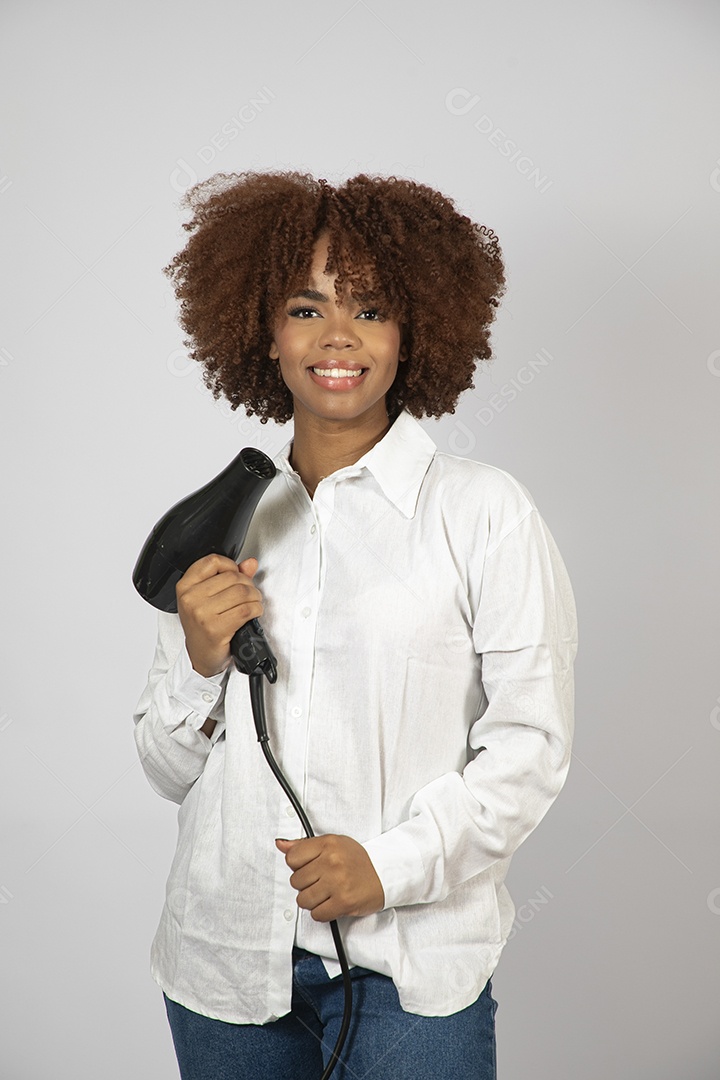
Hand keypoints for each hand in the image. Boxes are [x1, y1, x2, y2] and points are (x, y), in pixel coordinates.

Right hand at [176, 554, 262, 676]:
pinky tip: (252, 613)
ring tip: (252, 603)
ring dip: (255, 597)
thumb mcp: (208, 598)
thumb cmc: (203, 627)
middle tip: (249, 594)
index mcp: (185, 586)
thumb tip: (250, 563)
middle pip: (232, 576)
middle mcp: (191, 598)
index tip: (235, 574)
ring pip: (242, 592)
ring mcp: (202, 614)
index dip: (231, 565)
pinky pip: (246, 610)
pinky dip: (256, 610)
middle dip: (248, 584)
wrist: (200, 657)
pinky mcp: (216, 628)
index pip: (213, 561)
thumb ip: (229, 576)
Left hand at [275, 834, 384, 921]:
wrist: (384, 873)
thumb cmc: (357, 860)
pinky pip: (317, 914)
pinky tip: (331, 903)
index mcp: (328, 843)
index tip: (309, 867)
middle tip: (321, 881)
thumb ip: (304, 845)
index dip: (298, 866)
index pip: (292, 857)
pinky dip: (322, 912)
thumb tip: (280, 844)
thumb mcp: (333, 844)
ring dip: (312, 900)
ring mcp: (337, 882)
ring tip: (325, 893)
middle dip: (306, 884)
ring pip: (303, 900)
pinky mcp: (343, 902)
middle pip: (296, 881)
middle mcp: (332, 861)